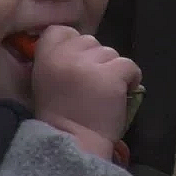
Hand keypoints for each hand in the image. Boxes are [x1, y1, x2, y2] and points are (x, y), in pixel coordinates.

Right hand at [30, 25, 142, 159]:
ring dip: (111, 71)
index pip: (61, 30)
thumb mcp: (46, 83)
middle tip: (90, 84)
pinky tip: (120, 95)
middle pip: (90, 41)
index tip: (75, 65)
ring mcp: (90, 64)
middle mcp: (66, 55)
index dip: (72, 45)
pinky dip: (130, 79)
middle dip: (94, 59)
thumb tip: (80, 50)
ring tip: (103, 94)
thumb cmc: (61, 118)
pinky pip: (129, 65)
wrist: (74, 145)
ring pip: (111, 53)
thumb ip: (58, 61)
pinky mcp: (112, 75)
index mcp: (45, 56)